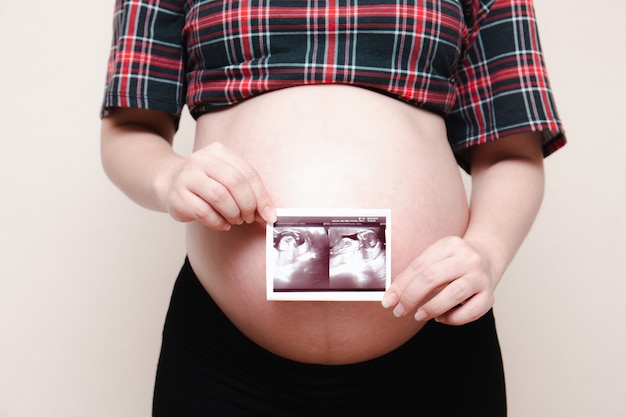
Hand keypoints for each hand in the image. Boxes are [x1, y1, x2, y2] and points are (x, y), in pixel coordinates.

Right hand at [163, 142, 275, 230]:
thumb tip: (269, 214)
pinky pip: (203, 212)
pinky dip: (218, 222)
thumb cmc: (207, 183)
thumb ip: (250, 193)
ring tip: (235, 220)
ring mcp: (187, 176)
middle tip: (249, 218)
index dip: (262, 197)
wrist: (172, 183)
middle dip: (247, 205)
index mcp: (219, 152)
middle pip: (235, 183)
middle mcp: (201, 160)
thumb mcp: (229, 180)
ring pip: (219, 197)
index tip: (269, 215)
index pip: (248, 174)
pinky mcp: (177, 195)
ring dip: (233, 214)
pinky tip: (222, 223)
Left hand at [381, 236, 495, 324]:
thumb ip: (415, 274)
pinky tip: (441, 317)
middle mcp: (467, 259)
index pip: (419, 266)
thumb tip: (392, 295)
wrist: (487, 259)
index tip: (388, 301)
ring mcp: (480, 277)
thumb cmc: (453, 263)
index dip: (401, 285)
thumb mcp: (435, 258)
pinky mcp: (489, 296)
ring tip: (419, 315)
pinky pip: (470, 312)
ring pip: (453, 294)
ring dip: (431, 308)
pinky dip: (452, 318)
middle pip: (432, 278)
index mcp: (449, 245)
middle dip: (411, 297)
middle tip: (400, 311)